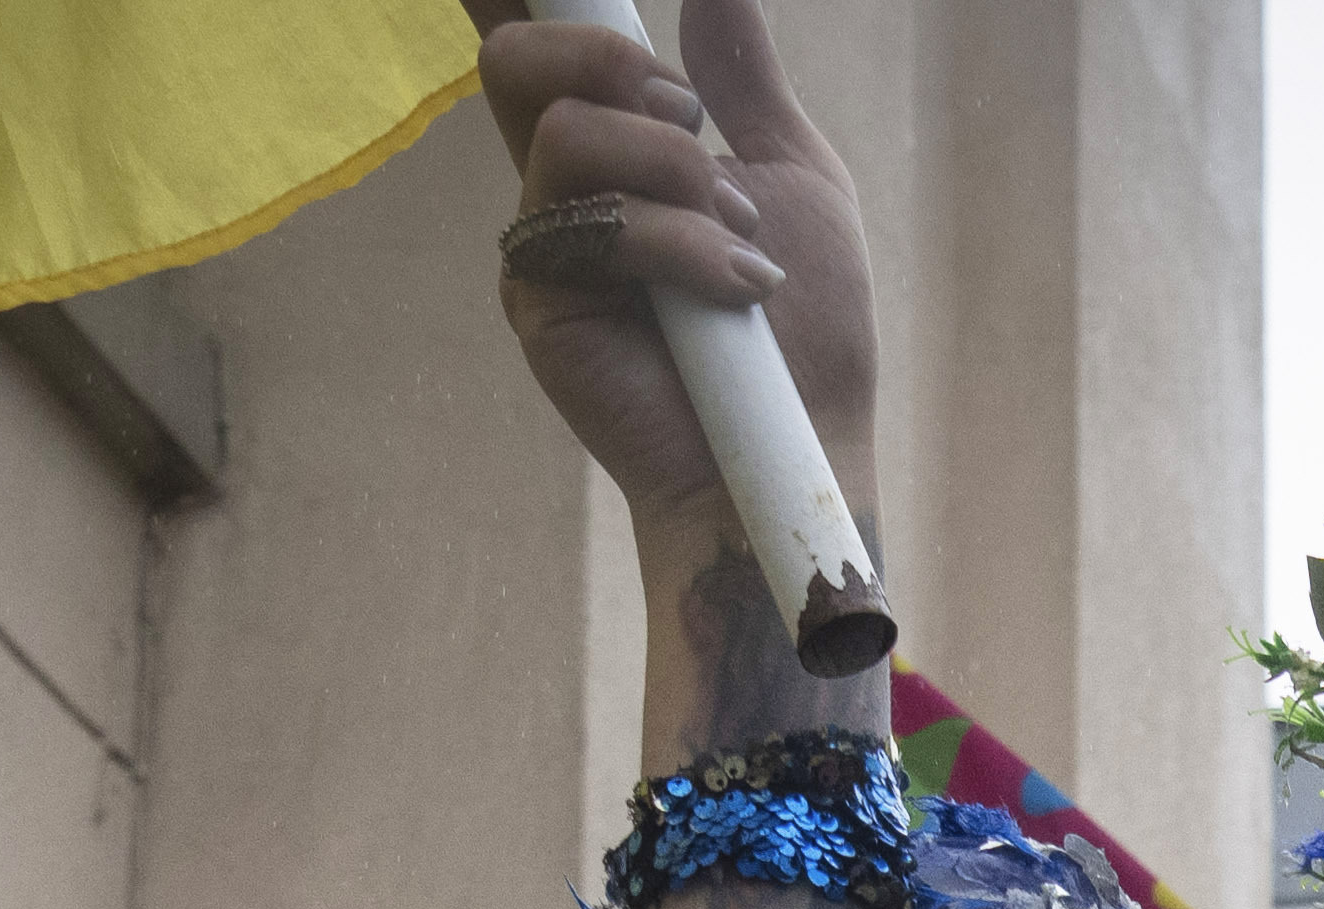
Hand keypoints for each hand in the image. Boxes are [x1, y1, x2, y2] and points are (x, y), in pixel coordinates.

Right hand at [478, 1, 873, 542]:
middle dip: (614, 63)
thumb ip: (743, 80)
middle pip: (517, 65)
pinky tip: (735, 290)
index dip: (517, 6)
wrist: (799, 449)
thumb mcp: (792, 179)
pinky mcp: (541, 303)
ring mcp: (545, 245)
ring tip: (741, 237)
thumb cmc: (806, 331)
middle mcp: (564, 190)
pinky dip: (682, 246)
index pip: (539, 55)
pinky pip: (596, 223)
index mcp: (616, 152)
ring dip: (677, 172)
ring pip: (569, 132)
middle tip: (693, 118)